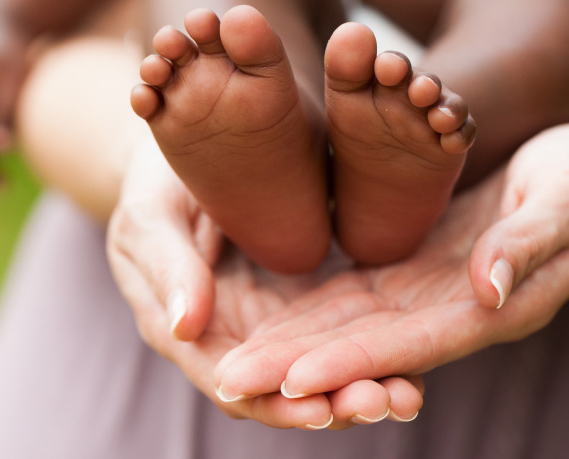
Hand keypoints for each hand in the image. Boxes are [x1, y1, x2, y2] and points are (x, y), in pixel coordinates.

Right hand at [107, 143, 423, 429]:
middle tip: (388, 403)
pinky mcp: (314, 295)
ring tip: (409, 394)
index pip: (238, 386)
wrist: (200, 145)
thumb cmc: (161, 183)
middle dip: (338, 403)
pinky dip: (379, 348)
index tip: (320, 410)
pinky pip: (349, 328)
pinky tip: (415, 357)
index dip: (277, 404)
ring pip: (325, 367)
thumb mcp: (153, 216)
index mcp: (195, 333)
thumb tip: (183, 327)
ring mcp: (281, 320)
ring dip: (367, 385)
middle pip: (291, 389)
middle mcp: (243, 338)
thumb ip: (168, 266)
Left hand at [212, 123, 568, 399]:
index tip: (295, 380)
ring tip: (231, 366)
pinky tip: (264, 325)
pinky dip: (309, 315)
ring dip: (291, 349)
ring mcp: (428, 292)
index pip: (415, 343)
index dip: (355, 362)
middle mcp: (452, 310)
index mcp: (495, 307)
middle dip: (299, 368)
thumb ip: (528, 243)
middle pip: (368, 348)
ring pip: (349, 328)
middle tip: (230, 382)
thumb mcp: (568, 198)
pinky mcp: (411, 269)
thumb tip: (486, 287)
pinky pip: (352, 297)